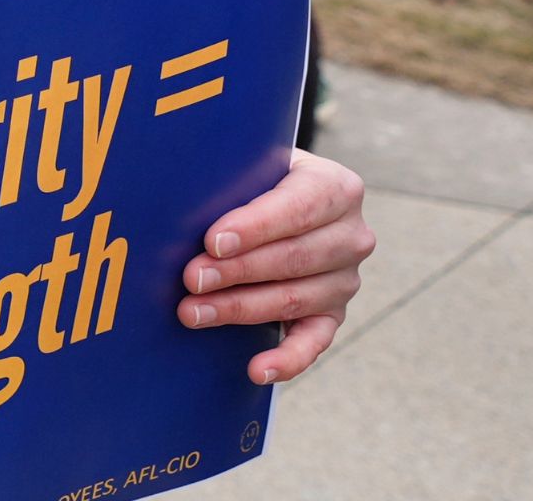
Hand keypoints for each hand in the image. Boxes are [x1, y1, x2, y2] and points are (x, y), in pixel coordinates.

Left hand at [181, 148, 373, 383]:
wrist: (285, 197)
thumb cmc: (258, 177)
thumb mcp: (255, 162)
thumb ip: (236, 175)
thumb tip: (180, 197)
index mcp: (336, 187)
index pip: (296, 209)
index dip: (254, 227)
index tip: (212, 242)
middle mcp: (351, 235)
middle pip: (291, 258)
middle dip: (236, 271)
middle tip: (191, 278)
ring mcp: (345, 279)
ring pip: (293, 298)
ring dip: (238, 308)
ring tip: (192, 312)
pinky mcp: (334, 315)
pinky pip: (313, 342)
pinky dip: (287, 360)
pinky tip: (256, 370)